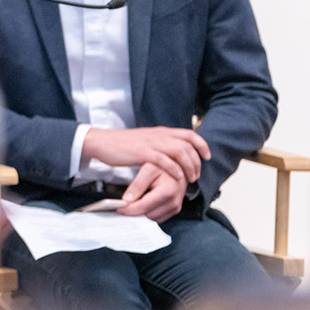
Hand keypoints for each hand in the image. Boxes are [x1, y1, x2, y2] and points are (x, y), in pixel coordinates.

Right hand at [83, 126, 209, 183]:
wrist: (103, 142)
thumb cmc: (123, 144)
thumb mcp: (146, 140)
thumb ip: (160, 143)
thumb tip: (173, 152)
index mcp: (161, 132)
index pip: (189, 134)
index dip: (202, 145)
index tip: (207, 156)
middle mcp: (159, 135)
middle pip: (188, 145)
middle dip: (197, 161)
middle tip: (196, 174)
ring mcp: (152, 143)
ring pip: (180, 152)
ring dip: (189, 166)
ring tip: (190, 178)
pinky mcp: (143, 153)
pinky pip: (164, 160)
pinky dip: (175, 169)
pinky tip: (177, 177)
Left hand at [117, 161, 185, 222]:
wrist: (180, 165)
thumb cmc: (165, 165)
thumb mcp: (148, 169)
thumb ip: (137, 185)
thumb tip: (126, 200)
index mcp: (167, 192)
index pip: (143, 207)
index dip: (128, 209)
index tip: (118, 208)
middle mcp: (173, 202)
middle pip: (146, 214)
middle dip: (135, 208)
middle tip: (128, 198)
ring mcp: (175, 207)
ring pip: (151, 217)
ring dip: (143, 209)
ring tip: (142, 195)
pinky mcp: (175, 209)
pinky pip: (158, 216)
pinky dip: (150, 210)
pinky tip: (148, 198)